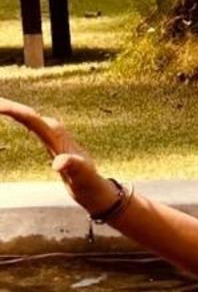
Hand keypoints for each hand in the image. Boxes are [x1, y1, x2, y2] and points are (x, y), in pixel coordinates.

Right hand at [0, 99, 116, 214]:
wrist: (94, 185)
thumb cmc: (87, 180)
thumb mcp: (80, 174)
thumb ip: (72, 166)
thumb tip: (58, 163)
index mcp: (57, 137)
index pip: (32, 119)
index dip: (15, 111)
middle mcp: (55, 132)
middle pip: (28, 115)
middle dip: (10, 107)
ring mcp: (53, 135)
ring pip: (30, 117)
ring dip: (14, 110)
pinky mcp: (51, 140)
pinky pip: (32, 125)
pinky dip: (20, 118)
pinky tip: (14, 115)